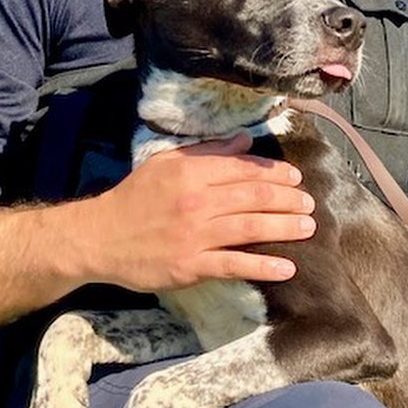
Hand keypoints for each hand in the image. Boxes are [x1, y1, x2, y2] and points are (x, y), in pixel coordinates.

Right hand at [84, 132, 315, 292]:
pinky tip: (287, 267)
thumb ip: (207, 151)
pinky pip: (235, 265)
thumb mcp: (166, 163)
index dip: (274, 173)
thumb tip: (245, 140)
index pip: (243, 168)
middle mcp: (196, 201)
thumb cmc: (135, 197)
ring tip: (308, 227)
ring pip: (251, 228)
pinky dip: (264, 266)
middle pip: (254, 197)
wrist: (99, 237)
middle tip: (309, 204)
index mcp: (191, 172)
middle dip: (288, 199)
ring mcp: (195, 235)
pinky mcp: (191, 266)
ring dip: (285, 227)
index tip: (295, 178)